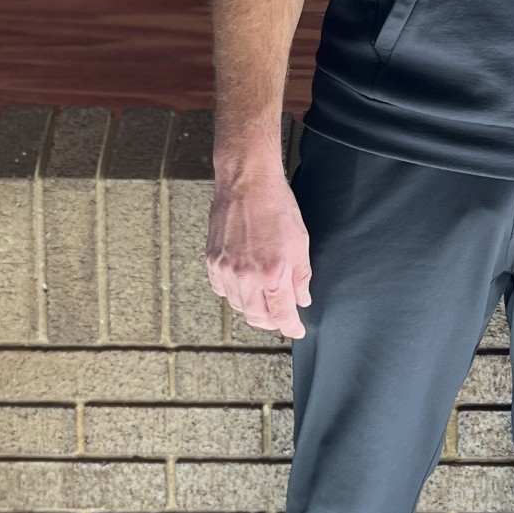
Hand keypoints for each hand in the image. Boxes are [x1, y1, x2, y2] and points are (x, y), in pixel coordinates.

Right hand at [205, 150, 312, 339]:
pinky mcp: (212, 261)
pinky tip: (244, 284)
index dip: (291, 327)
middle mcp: (246, 276)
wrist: (247, 182)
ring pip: (238, 305)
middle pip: (256, 317)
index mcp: (272, 272)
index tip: (296, 330)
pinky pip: (221, 289)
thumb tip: (302, 299)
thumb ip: (301, 276)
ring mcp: (225, 269)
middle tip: (281, 318)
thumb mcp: (300, 241)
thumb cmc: (276, 206)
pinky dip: (234, 293)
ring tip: (264, 300)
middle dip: (271, 322)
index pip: (282, 314)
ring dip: (253, 308)